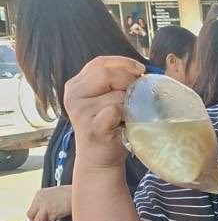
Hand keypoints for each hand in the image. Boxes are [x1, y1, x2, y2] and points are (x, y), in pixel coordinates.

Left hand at [26, 186, 71, 220]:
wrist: (79, 193)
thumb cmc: (71, 192)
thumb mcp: (54, 193)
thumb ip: (47, 201)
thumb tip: (45, 212)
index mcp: (40, 194)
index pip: (31, 207)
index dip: (36, 215)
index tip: (40, 218)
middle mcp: (40, 200)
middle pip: (30, 215)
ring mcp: (45, 207)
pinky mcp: (52, 213)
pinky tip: (60, 218)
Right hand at [63, 56, 145, 172]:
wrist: (99, 157)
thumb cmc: (108, 125)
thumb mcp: (105, 99)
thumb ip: (114, 82)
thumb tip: (140, 69)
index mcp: (76, 85)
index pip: (100, 62)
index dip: (123, 62)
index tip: (140, 69)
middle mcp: (73, 95)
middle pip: (107, 74)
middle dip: (129, 80)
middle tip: (139, 92)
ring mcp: (80, 111)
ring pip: (116, 94)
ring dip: (130, 103)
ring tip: (127, 115)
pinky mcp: (92, 126)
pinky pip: (117, 110)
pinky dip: (126, 115)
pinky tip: (123, 124)